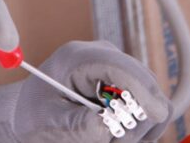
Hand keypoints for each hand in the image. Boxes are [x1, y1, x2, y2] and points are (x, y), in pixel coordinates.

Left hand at [0, 40, 172, 142]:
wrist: (34, 113)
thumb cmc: (37, 116)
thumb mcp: (50, 124)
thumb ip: (80, 126)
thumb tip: (110, 124)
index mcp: (76, 58)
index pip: (119, 66)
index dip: (141, 89)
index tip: (155, 116)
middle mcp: (101, 55)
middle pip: (144, 83)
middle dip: (137, 118)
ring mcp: (116, 67)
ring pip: (152, 98)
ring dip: (138, 127)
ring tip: (110, 141)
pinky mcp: (126, 82)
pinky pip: (151, 105)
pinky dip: (141, 126)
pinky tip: (119, 138)